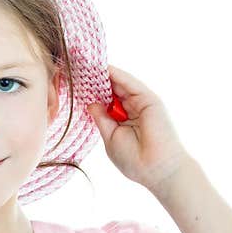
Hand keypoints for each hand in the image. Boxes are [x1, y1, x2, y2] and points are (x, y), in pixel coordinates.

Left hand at [87, 64, 190, 191]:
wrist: (157, 169)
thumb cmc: (134, 160)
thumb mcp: (110, 137)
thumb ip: (101, 118)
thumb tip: (90, 103)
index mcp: (123, 121)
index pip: (105, 102)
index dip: (92, 92)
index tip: (74, 83)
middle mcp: (133, 110)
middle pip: (112, 90)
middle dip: (96, 80)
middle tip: (77, 66)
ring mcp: (142, 104)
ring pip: (121, 84)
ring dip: (105, 74)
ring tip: (86, 63)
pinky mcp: (150, 100)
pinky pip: (131, 84)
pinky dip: (117, 75)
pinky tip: (103, 69)